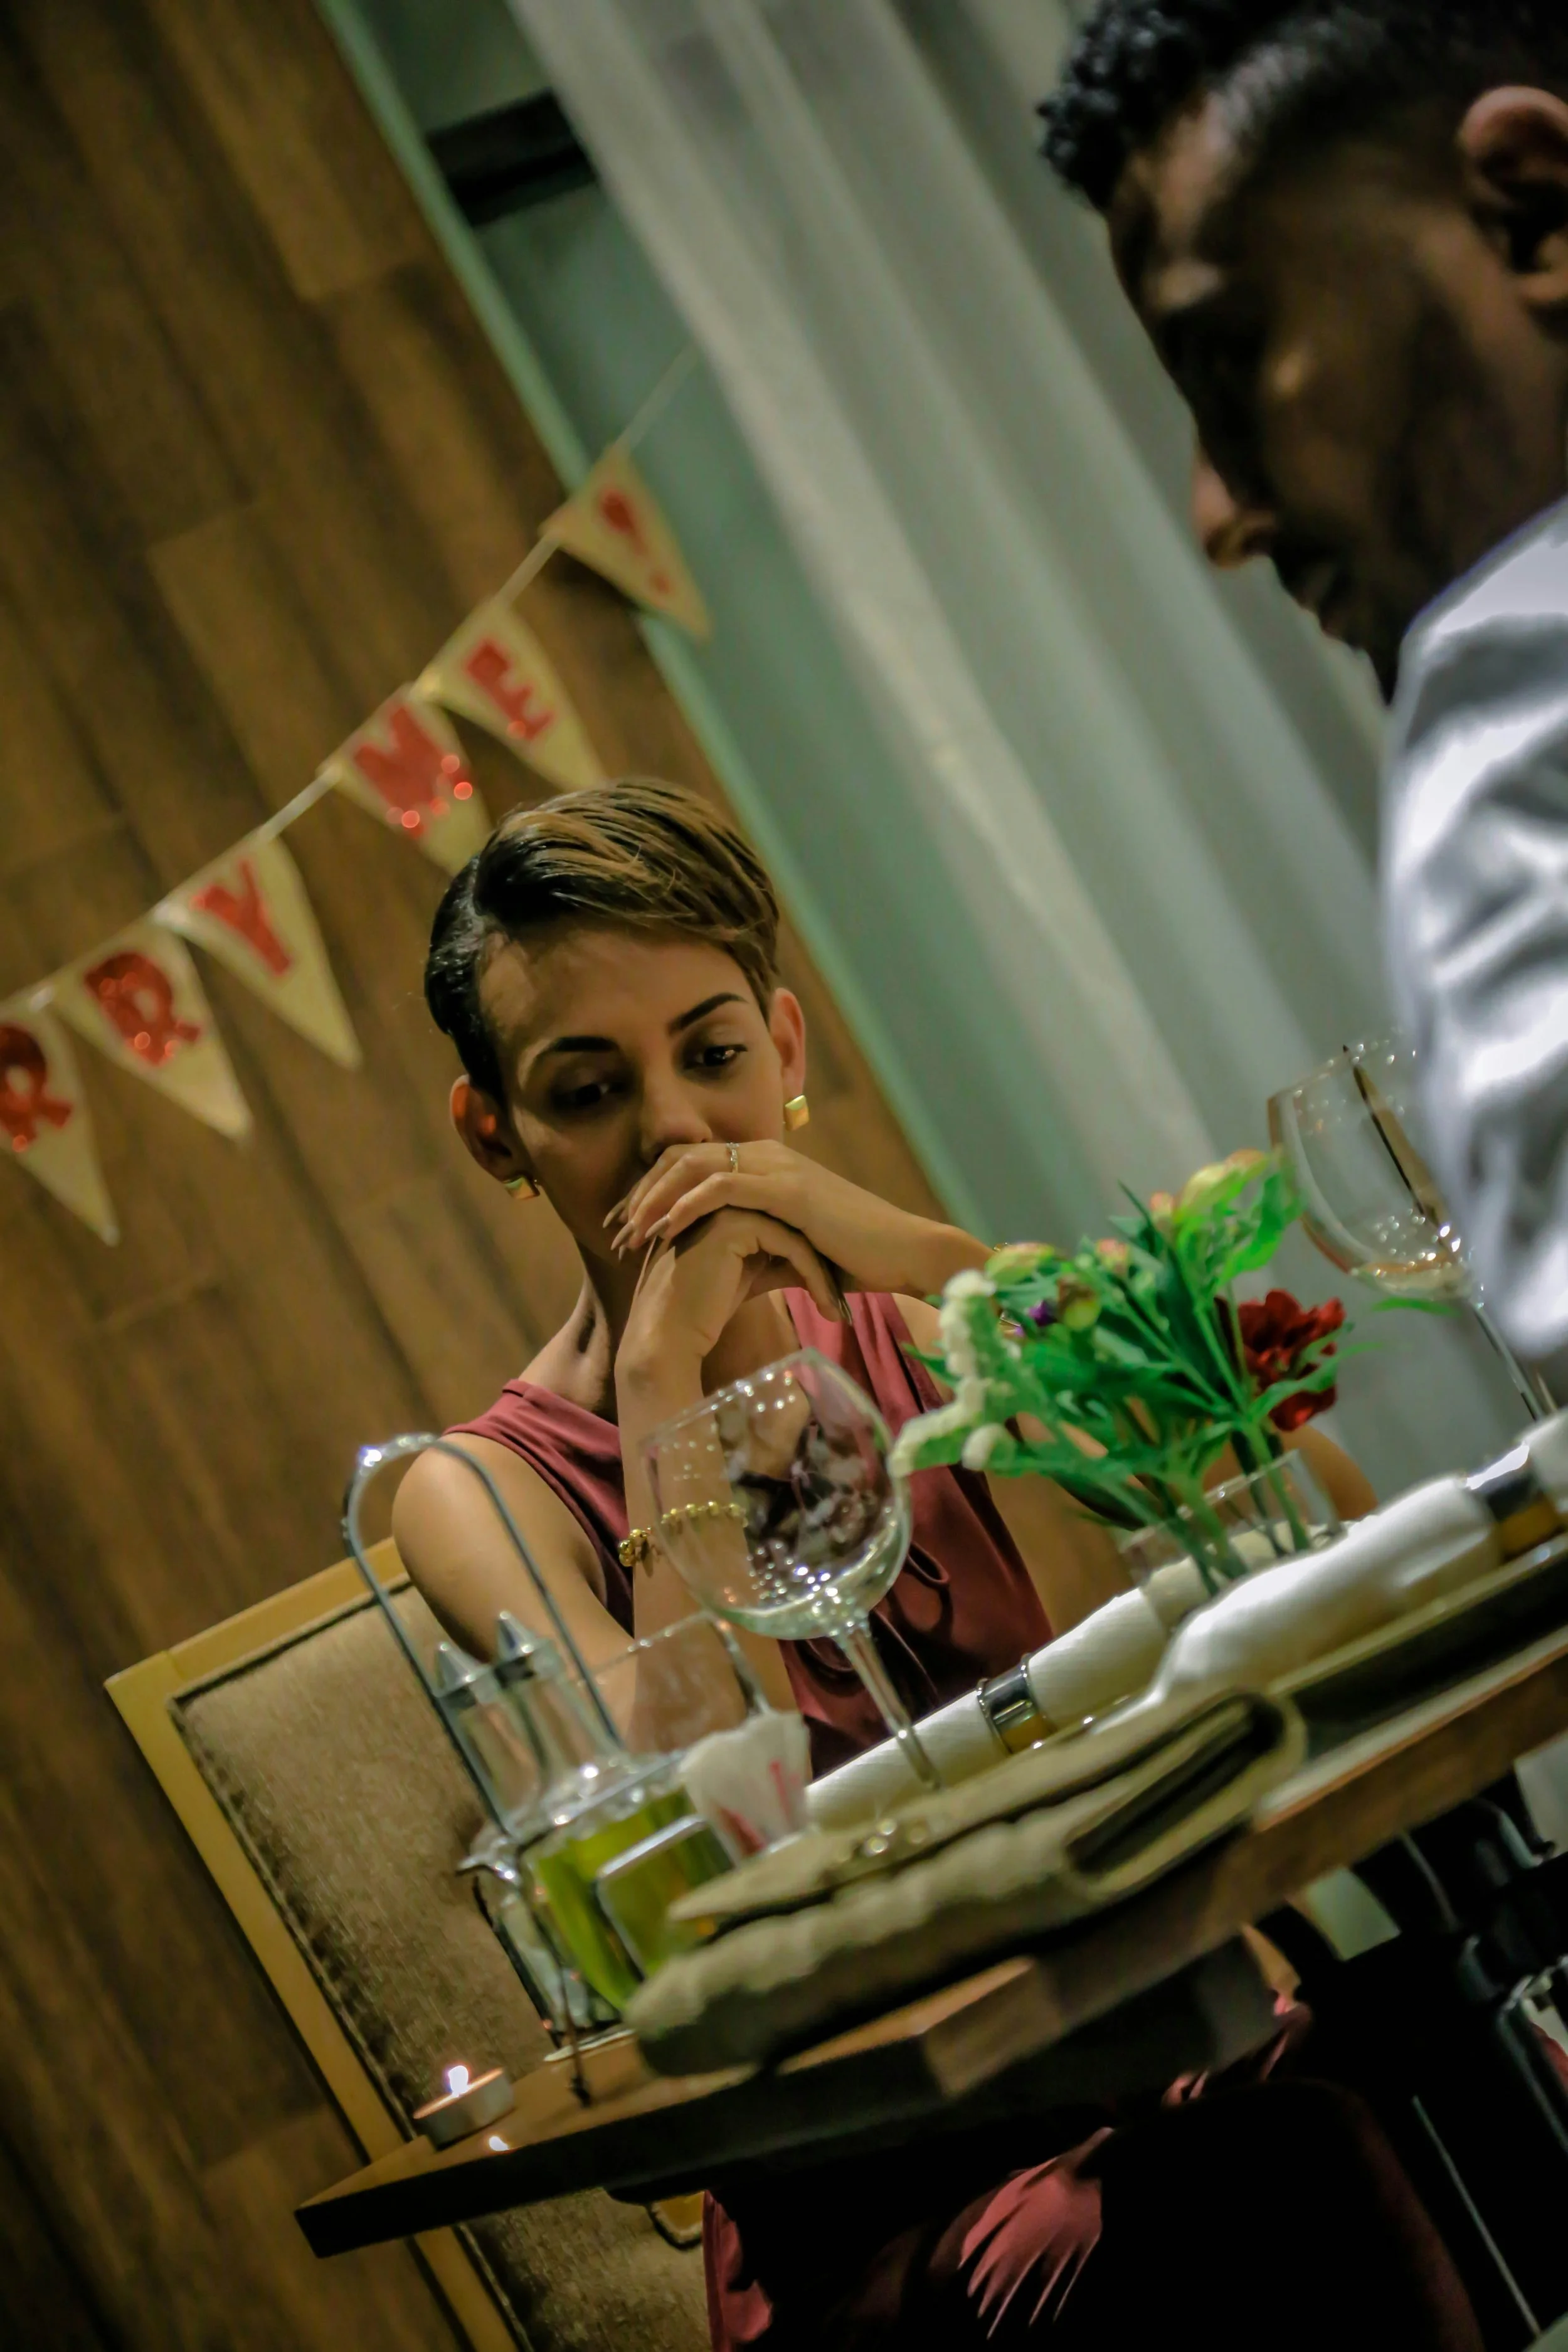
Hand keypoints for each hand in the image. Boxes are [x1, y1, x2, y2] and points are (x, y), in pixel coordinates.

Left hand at [608, 1141, 984, 1299]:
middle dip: (639, 1194)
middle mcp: (766, 1154)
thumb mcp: (790, 1249)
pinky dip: (686, 1205)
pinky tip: (663, 1229)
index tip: (621, 1227)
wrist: (904, 1254)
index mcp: (764, 1163)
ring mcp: (777, 1167)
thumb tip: (720, 1274)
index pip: (690, 1164)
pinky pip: (722, 1186)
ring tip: (628, 1235)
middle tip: (610, 1231)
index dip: (650, 1192)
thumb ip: (754, 1247)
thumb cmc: (853, 1258)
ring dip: (653, 1200)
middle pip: (680, 1159)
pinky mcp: (788, 1188)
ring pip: (693, 1167)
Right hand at [615, 1205, 841, 1400]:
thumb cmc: (701, 1310)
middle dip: (825, 1262)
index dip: (813, 1256)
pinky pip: (790, 1246)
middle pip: (795, 1223)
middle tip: (844, 1303)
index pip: (786, 1221)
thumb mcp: (747, 1276)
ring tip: (838, 1312)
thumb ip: (771, 1257)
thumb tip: (807, 1259)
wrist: (667, 1332)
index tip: (834, 1293)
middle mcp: (726, 1196)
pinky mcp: (733, 1223)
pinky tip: (828, 1311)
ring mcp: (727, 1205)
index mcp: (728, 1204)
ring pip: (797, 1233)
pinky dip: (814, 1279)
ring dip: (823, 1274)